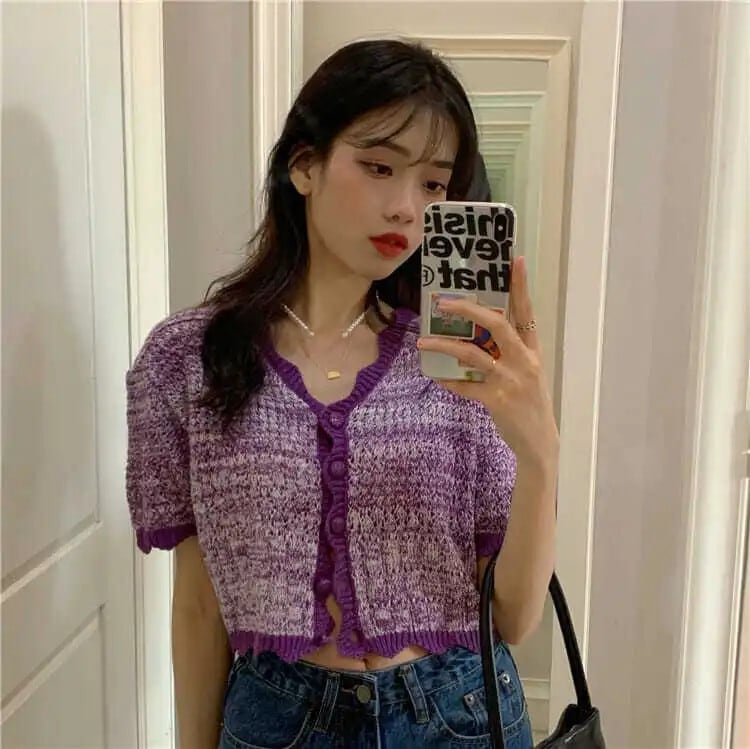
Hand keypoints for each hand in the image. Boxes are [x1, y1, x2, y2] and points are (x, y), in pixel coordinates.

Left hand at [417, 257, 558, 471]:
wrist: (540, 444)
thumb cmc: (529, 405)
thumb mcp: (526, 375)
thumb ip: (506, 355)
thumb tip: (474, 339)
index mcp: (532, 351)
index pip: (527, 312)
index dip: (521, 286)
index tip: (515, 260)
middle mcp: (524, 361)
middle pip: (497, 325)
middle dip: (469, 310)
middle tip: (444, 302)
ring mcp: (512, 380)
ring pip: (473, 353)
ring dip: (445, 345)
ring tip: (423, 341)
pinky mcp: (498, 400)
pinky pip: (466, 386)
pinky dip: (449, 380)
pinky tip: (435, 376)